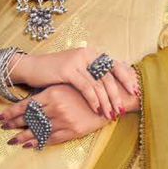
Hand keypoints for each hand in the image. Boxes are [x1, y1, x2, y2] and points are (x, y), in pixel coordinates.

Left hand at [0, 82, 134, 148]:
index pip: (26, 105)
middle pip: (29, 119)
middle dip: (14, 124)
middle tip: (2, 128)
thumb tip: (29, 103)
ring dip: (23, 136)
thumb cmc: (87, 90)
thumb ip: (48, 94)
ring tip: (12, 140)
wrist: (111, 99)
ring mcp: (64, 121)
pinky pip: (51, 139)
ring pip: (38, 131)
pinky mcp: (72, 131)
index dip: (11, 112)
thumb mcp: (66, 86)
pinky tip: (29, 144)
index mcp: (52, 94)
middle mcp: (56, 108)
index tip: (0, 118)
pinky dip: (39, 142)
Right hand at [12, 46, 140, 119]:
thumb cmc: (55, 73)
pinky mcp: (68, 69)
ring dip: (106, 101)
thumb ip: (94, 75)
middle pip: (109, 76)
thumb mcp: (78, 71)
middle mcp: (87, 54)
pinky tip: (97, 110)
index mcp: (92, 53)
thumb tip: (114, 86)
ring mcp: (78, 60)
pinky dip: (93, 100)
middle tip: (122, 109)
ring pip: (99, 83)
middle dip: (117, 95)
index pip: (115, 65)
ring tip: (110, 114)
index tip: (135, 92)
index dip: (127, 78)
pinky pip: (86, 87)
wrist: (31, 68)